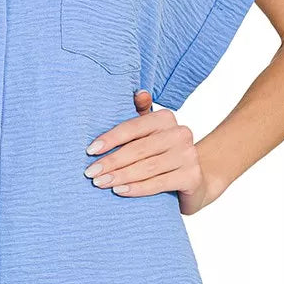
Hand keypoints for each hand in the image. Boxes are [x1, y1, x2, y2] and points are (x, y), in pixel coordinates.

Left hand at [83, 88, 212, 215]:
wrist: (193, 179)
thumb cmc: (162, 153)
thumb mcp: (149, 133)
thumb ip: (141, 113)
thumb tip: (139, 93)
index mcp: (166, 118)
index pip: (133, 127)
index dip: (110, 139)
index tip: (90, 151)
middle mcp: (180, 133)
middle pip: (138, 149)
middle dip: (111, 162)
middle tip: (91, 173)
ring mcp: (188, 155)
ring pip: (147, 167)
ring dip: (120, 176)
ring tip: (100, 183)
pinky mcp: (192, 177)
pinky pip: (158, 183)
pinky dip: (137, 188)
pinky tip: (120, 191)